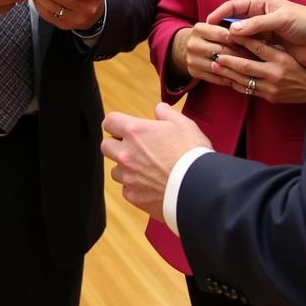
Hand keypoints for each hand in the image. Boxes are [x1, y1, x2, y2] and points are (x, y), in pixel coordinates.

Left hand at [101, 103, 212, 220]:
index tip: (123, 127)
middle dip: (117, 145)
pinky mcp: (134, 196)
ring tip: (146, 168)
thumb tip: (159, 109)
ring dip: (126, 168)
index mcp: (135, 132)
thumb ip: (167, 113)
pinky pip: (127, 190)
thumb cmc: (192, 154)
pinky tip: (151, 184)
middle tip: (134, 147)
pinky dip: (135, 187)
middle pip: (106, 146)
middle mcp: (126, 154)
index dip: (116, 123)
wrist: (199, 188)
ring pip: (115, 170)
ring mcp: (128, 177)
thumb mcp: (183, 124)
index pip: (109, 122)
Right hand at [176, 23, 257, 85]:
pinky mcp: (193, 71)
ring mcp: (191, 59)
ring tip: (254, 70)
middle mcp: (192, 43)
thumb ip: (233, 28)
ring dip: (237, 69)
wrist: (195, 47)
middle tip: (259, 59)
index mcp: (198, 28)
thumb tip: (255, 31)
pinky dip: (230, 79)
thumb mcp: (221, 26)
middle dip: (241, 55)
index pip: (224, 34)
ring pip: (219, 66)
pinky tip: (243, 78)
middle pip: (221, 51)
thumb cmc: (215, 36)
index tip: (258, 44)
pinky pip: (215, 78)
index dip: (241, 39)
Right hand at [207, 0, 305, 67]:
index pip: (233, 6)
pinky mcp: (267, 48)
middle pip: (234, 23)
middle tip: (211, 42)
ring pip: (240, 39)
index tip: (207, 24)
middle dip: (222, 32)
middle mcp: (259, 17)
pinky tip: (233, 61)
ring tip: (219, 54)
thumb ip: (257, 24)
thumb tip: (233, 30)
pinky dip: (241, 55)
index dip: (219, 14)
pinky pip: (249, 50)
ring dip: (231, 45)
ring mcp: (262, 33)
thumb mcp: (282, 20)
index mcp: (260, 4)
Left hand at [208, 33, 305, 103]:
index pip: (257, 47)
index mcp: (281, 59)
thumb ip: (270, 47)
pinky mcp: (270, 97)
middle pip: (245, 65)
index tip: (228, 33)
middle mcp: (275, 73)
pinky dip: (235, 84)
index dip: (241, 40)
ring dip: (227, 73)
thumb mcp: (287, 53)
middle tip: (214, 54)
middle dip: (227, 60)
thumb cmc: (299, 67)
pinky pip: (249, 91)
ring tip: (214, 65)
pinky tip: (225, 78)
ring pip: (244, 80)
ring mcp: (272, 88)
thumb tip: (248, 36)